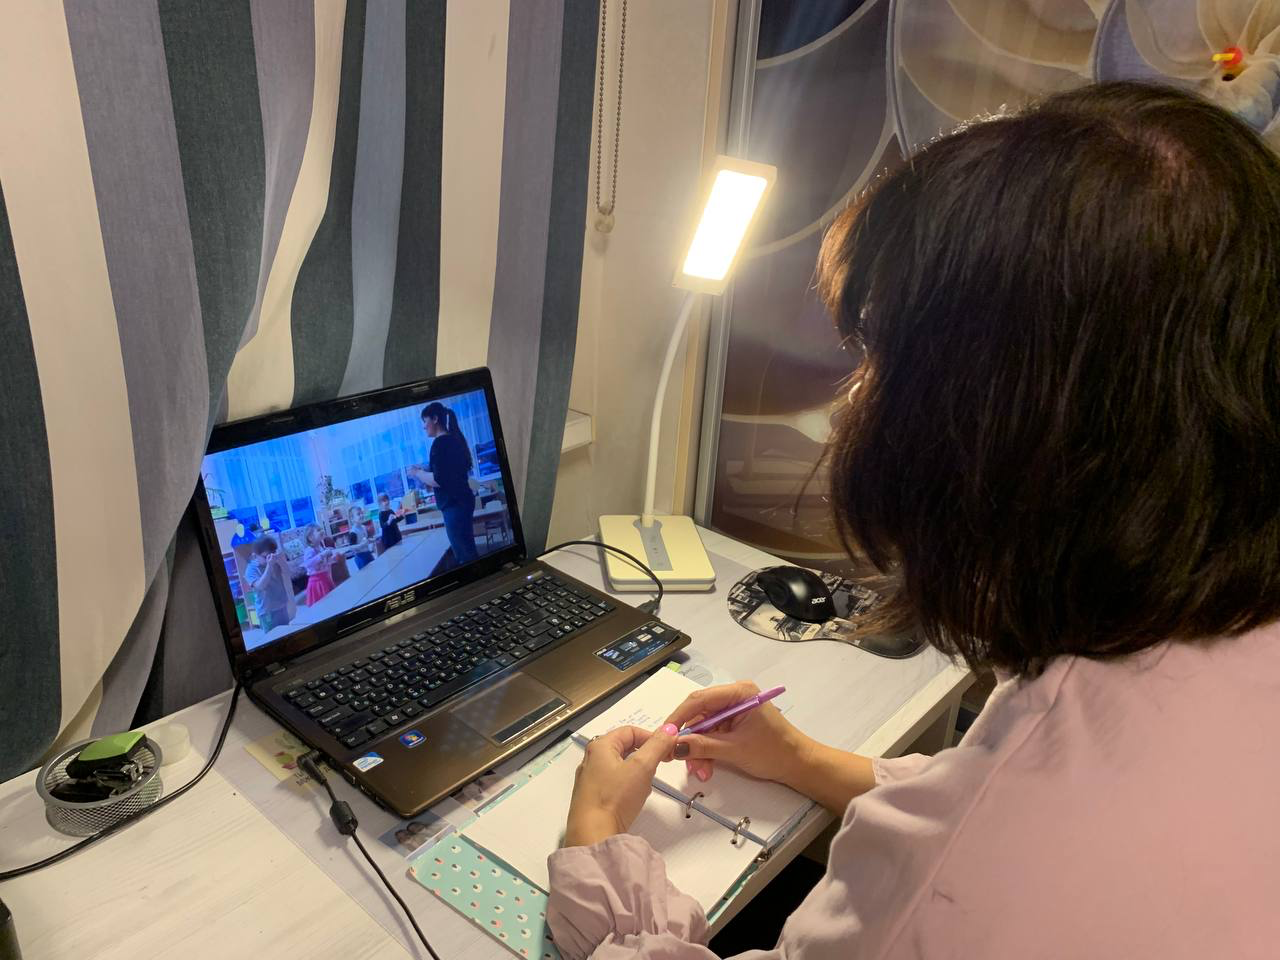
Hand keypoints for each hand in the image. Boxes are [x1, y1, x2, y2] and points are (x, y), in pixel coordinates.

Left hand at [563, 724, 677, 846]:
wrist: (593, 835)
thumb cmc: (615, 797)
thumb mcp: (642, 767)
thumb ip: (657, 745)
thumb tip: (670, 728)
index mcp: (599, 746)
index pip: (630, 731)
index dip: (651, 737)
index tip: (666, 750)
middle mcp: (591, 760)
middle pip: (624, 748)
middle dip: (645, 756)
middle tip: (657, 768)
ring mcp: (589, 780)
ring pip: (620, 767)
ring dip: (637, 772)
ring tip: (645, 786)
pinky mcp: (591, 798)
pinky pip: (614, 784)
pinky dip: (627, 786)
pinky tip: (633, 799)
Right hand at [663, 681, 814, 785]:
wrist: (799, 766)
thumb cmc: (774, 752)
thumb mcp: (734, 749)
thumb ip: (703, 746)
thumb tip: (674, 746)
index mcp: (739, 692)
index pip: (699, 700)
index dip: (679, 718)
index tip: (665, 735)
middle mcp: (734, 697)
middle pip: (699, 715)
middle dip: (690, 740)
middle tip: (681, 761)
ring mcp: (734, 711)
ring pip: (704, 728)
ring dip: (698, 750)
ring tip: (701, 771)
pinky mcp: (734, 724)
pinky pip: (712, 735)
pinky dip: (707, 751)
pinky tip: (707, 767)